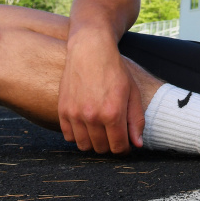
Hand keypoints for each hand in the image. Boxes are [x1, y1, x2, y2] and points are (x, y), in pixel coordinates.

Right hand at [57, 32, 145, 154]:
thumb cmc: (115, 71)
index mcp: (113, 113)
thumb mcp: (133, 92)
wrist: (90, 51)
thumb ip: (136, 120)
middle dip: (110, 145)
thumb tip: (137, 144)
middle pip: (101, 149)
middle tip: (114, 135)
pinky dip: (78, 136)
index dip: (124, 149)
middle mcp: (92, 117)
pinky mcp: (62, 111)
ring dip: (94, 143)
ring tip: (101, 131)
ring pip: (84, 146)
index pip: (118, 147)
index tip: (126, 144)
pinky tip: (87, 126)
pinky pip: (69, 137)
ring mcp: (75, 115)